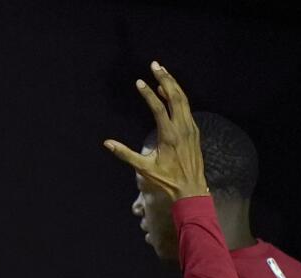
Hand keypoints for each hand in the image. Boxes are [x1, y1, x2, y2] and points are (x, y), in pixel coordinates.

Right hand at [105, 62, 208, 200]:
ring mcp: (190, 127)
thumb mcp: (144, 168)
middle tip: (155, 65)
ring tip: (162, 72)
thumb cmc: (166, 180)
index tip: (139, 82)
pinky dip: (178, 96)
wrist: (191, 188)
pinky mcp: (194, 130)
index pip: (158, 107)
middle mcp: (182, 128)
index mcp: (170, 135)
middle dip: (165, 78)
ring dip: (173, 84)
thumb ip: (125, 153)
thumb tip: (106, 143)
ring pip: (183, 99)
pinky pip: (186, 107)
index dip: (148, 94)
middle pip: (175, 96)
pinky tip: (170, 91)